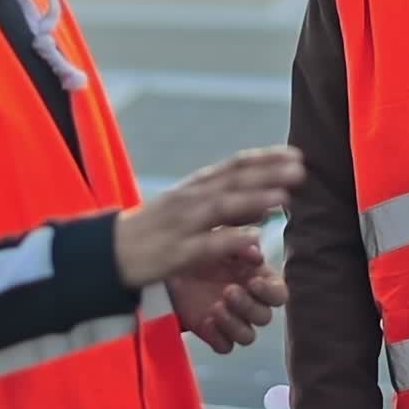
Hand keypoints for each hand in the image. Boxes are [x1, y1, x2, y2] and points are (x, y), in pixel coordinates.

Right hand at [114, 147, 303, 289]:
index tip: (296, 153)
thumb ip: (226, 203)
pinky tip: (254, 237)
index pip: (234, 165)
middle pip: (233, 181)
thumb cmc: (155, 232)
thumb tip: (266, 202)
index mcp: (195, 187)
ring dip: (253, 200)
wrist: (106, 254)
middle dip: (267, 173)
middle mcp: (190, 199)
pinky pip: (206, 245)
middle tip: (301, 168)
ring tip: (284, 197)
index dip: (265, 158)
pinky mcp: (175, 253)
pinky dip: (230, 239)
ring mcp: (182, 224)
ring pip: (222, 207)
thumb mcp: (189, 210)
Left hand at [169, 251, 288, 352]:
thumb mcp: (221, 240)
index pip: (278, 295)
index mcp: (258, 280)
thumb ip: (240, 246)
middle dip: (248, 306)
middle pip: (264, 318)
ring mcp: (232, 321)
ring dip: (234, 324)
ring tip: (215, 307)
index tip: (253, 282)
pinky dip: (218, 337)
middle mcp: (249, 303)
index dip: (270, 292)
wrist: (171, 265)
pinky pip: (225, 346)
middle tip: (228, 291)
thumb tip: (257, 254)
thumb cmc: (202, 250)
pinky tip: (206, 321)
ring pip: (248, 336)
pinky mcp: (213, 334)